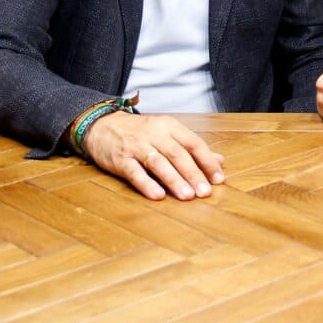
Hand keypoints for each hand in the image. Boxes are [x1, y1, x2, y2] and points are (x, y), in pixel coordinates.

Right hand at [82, 111, 224, 199]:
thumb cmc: (141, 132)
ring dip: (174, 180)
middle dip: (193, 174)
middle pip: (177, 154)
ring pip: (158, 163)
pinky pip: (135, 172)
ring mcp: (136, 146)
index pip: (193, 142)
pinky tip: (158, 196)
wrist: (103, 126)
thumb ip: (192, 148)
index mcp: (169, 126)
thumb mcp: (167, 133)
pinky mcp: (120, 159)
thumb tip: (220, 161)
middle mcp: (154, 134)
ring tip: (187, 196)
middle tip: (204, 192)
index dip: (207, 161)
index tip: (218, 179)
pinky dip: (147, 184)